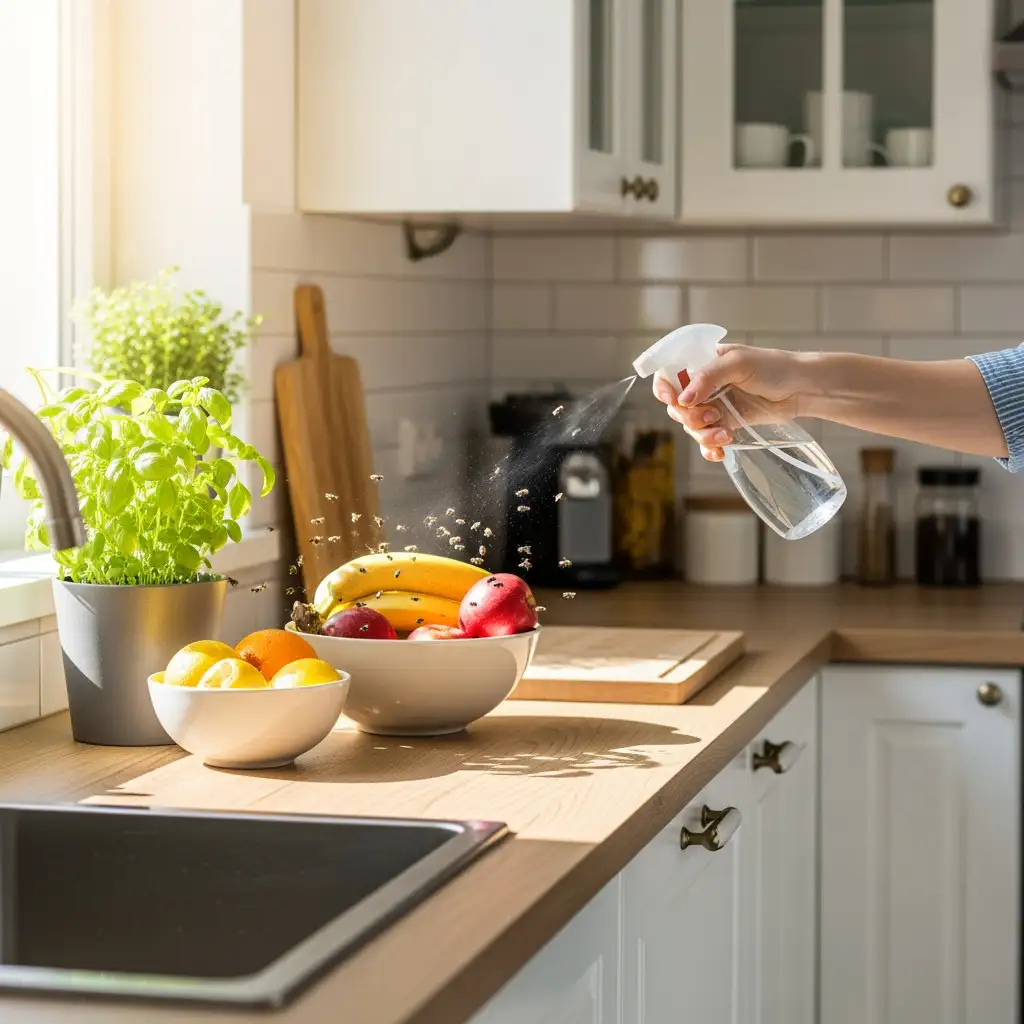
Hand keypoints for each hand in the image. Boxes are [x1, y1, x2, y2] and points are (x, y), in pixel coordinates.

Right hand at [652, 345, 811, 461]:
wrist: (802, 388)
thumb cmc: (774, 367)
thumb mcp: (739, 363)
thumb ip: (708, 377)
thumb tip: (682, 400)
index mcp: (702, 363)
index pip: (669, 374)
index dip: (664, 388)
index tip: (673, 400)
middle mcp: (704, 385)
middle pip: (678, 406)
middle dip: (691, 416)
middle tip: (712, 415)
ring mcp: (714, 405)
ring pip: (692, 426)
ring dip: (703, 434)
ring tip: (724, 434)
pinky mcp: (726, 423)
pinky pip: (707, 440)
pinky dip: (710, 448)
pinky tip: (720, 452)